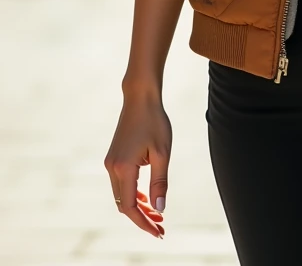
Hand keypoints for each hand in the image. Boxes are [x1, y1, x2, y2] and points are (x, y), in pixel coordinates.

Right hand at [104, 91, 170, 238]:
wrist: (140, 98)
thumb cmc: (154, 122)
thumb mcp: (162, 152)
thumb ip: (160, 182)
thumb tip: (159, 209)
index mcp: (123, 168)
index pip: (131, 207)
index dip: (144, 223)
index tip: (159, 232)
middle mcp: (112, 168)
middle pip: (124, 204)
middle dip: (142, 218)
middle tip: (161, 226)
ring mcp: (110, 162)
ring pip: (122, 195)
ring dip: (138, 207)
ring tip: (156, 215)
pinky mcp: (113, 157)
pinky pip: (121, 184)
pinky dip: (133, 194)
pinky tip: (146, 198)